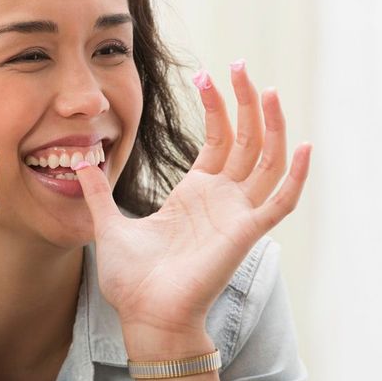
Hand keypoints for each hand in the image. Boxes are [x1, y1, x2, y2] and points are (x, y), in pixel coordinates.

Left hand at [74, 61, 311, 342]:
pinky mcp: (245, 233)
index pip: (218, 139)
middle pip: (246, 139)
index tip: (205, 76)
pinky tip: (304, 146)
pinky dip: (296, 177)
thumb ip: (98, 192)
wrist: (143, 315)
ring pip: (267, 160)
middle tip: (241, 65)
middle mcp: (221, 199)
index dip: (217, 107)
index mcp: (195, 194)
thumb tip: (76, 161)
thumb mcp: (108, 224)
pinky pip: (280, 202)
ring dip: (270, 124)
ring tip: (267, 88)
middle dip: (246, 101)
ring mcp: (236, 214)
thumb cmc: (133, 280)